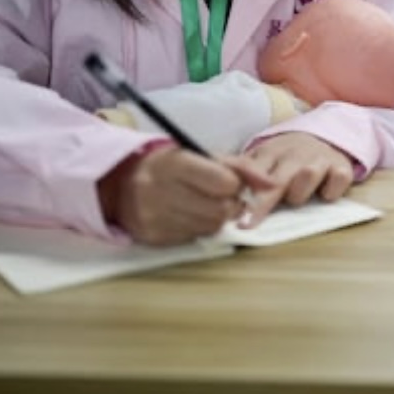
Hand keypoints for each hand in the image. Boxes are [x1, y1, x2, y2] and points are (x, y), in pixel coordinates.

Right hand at [98, 146, 273, 245]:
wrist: (122, 186)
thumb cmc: (170, 167)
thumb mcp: (199, 155)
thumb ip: (238, 167)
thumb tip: (271, 184)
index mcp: (175, 164)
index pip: (224, 182)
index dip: (235, 184)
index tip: (230, 182)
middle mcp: (161, 191)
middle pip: (221, 209)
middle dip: (230, 204)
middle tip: (221, 197)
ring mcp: (156, 217)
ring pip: (211, 226)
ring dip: (216, 217)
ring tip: (203, 204)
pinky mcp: (154, 238)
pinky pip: (194, 238)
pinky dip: (198, 228)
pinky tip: (187, 215)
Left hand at [235, 132, 356, 226]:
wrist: (325, 135)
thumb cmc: (288, 156)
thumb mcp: (263, 158)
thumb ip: (241, 170)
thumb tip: (213, 180)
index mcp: (270, 153)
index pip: (252, 174)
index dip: (241, 194)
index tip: (229, 214)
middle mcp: (294, 155)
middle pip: (276, 181)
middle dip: (262, 203)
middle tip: (249, 223)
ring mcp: (318, 159)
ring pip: (307, 176)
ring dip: (299, 193)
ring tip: (296, 197)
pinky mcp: (341, 166)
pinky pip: (338, 180)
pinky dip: (331, 190)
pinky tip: (325, 194)